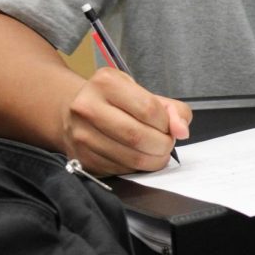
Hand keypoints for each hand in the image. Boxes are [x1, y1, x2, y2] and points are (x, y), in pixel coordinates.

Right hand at [61, 67, 191, 174]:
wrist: (73, 112)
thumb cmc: (115, 101)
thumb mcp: (143, 93)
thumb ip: (172, 109)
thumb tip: (182, 131)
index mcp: (106, 83)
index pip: (148, 109)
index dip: (166, 123)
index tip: (168, 127)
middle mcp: (88, 107)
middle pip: (139, 136)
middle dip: (162, 145)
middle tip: (166, 144)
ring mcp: (81, 135)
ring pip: (131, 159)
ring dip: (153, 160)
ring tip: (156, 152)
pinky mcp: (81, 158)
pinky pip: (120, 171)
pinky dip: (136, 169)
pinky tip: (137, 157)